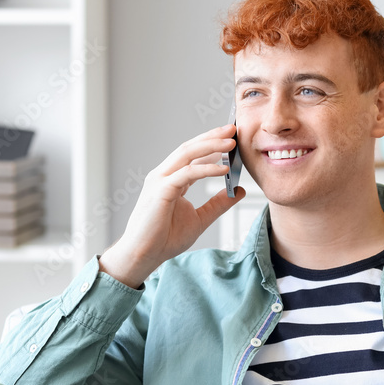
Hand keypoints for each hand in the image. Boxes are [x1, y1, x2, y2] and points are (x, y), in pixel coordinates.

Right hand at [100, 124, 244, 286]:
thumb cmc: (165, 238)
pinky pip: (187, 174)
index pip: (193, 156)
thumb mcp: (201, 218)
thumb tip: (238, 190)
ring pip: (187, 154)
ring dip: (210, 146)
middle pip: (190, 148)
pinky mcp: (160, 190)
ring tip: (231, 142)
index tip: (232, 138)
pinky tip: (224, 168)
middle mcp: (164, 175)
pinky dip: (206, 169)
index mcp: (171, 180)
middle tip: (233, 129)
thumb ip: (218, 203)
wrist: (144, 256)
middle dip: (212, 137)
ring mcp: (160, 180)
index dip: (212, 145)